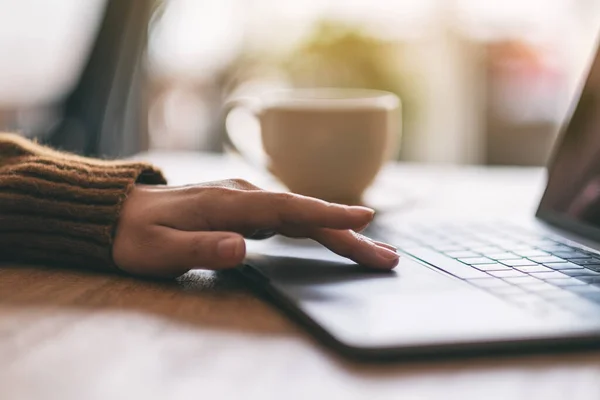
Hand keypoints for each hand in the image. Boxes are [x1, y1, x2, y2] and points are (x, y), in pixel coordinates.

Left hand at [113, 179, 398, 276]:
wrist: (116, 213)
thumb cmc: (135, 235)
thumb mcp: (157, 250)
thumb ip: (200, 248)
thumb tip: (243, 247)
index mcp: (227, 204)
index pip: (287, 209)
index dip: (326, 214)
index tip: (364, 219)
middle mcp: (243, 196)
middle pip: (304, 214)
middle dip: (347, 233)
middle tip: (386, 256)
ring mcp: (245, 201)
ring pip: (301, 216)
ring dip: (338, 232)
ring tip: (372, 251)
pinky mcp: (244, 209)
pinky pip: (289, 218)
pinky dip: (316, 228)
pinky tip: (332, 237)